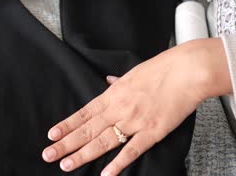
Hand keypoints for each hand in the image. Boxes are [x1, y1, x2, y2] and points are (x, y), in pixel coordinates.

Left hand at [42, 38, 231, 174]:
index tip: (51, 135)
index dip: (66, 125)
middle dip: (66, 144)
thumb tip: (107, 80)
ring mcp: (134, 122)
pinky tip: (105, 174)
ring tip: (66, 165)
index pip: (83, 113)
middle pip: (87, 130)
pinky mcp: (153, 132)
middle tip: (48, 155)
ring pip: (103, 141)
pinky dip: (118, 163)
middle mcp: (119, 109)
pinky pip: (132, 150)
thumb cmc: (161, 69)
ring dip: (83, 155)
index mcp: (112, 94)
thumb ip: (117, 82)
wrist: (187, 71)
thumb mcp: (132, 72)